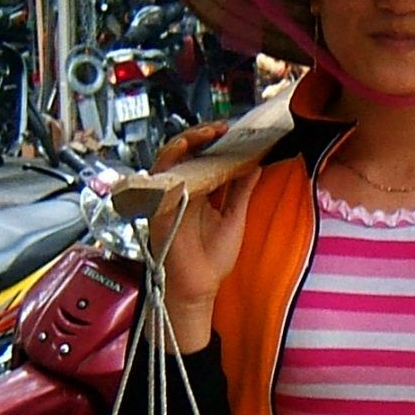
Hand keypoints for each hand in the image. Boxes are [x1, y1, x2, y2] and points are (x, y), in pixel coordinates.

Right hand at [149, 122, 261, 352]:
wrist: (198, 287)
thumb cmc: (212, 259)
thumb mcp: (234, 217)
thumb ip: (242, 190)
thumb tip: (256, 163)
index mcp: (202, 192)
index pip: (207, 158)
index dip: (219, 142)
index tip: (237, 132)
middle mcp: (184, 190)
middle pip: (188, 153)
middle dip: (204, 136)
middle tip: (224, 127)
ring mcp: (170, 196)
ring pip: (171, 157)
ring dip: (188, 141)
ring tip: (208, 133)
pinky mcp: (158, 205)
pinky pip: (159, 175)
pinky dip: (170, 159)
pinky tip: (184, 148)